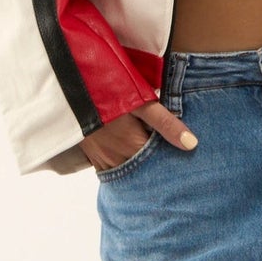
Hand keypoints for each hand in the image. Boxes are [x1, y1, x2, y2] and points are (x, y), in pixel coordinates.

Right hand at [82, 99, 196, 170]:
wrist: (69, 87)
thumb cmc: (108, 90)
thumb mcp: (141, 103)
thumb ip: (166, 124)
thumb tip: (192, 144)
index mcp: (132, 146)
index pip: (160, 165)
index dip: (173, 163)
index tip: (186, 162)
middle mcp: (116, 158)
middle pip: (144, 171)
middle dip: (158, 169)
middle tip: (175, 166)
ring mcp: (102, 159)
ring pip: (128, 173)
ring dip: (141, 169)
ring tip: (157, 162)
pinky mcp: (92, 156)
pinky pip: (112, 170)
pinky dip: (125, 167)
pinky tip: (134, 159)